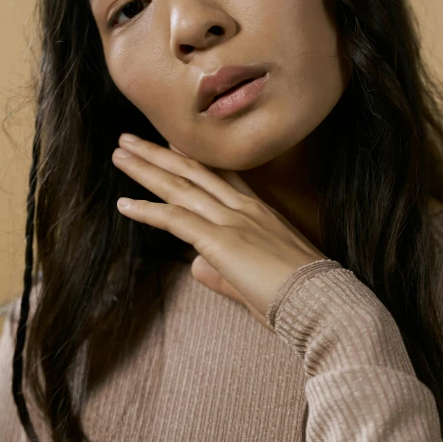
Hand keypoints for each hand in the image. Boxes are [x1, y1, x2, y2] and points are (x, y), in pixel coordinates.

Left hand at [111, 134, 326, 332]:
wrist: (322, 303)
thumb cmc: (298, 296)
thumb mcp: (257, 277)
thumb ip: (221, 271)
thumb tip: (195, 268)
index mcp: (259, 212)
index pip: (220, 175)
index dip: (192, 156)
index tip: (170, 140)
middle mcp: (244, 208)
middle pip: (193, 172)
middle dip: (159, 153)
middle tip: (130, 138)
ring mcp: (233, 221)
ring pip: (181, 186)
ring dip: (146, 168)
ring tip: (119, 153)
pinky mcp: (222, 241)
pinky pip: (176, 220)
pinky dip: (148, 211)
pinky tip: (124, 204)